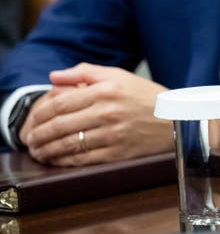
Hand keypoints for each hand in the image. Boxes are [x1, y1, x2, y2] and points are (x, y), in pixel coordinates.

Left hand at [20, 63, 173, 165]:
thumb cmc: (145, 96)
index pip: (60, 103)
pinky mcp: (118, 153)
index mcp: (106, 90)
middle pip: (59, 126)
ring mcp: (113, 134)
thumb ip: (85, 71)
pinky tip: (57, 160)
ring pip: (68, 144)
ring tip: (38, 151)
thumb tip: (54, 76)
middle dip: (38, 135)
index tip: (32, 121)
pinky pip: (82, 159)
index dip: (39, 114)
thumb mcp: (119, 76)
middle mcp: (108, 112)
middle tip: (29, 140)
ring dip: (46, 150)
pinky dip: (64, 161)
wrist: (177, 120)